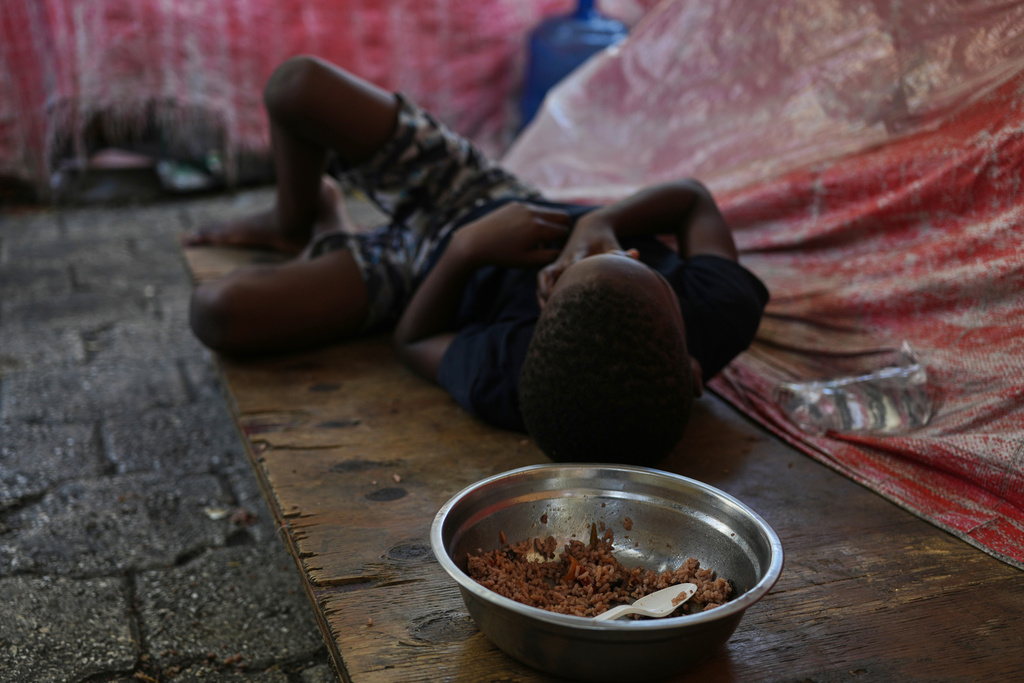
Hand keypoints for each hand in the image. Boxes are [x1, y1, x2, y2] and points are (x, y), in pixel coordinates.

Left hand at [452, 202, 569, 268]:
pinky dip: (536, 219)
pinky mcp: (515, 204)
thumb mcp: (528, 261)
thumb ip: (549, 256)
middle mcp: (533, 213)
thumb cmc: (502, 255)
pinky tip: (524, 232)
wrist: (475, 242)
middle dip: (563, 228)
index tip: (561, 249)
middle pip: (562, 216)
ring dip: (549, 223)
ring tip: (538, 239)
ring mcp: (524, 206)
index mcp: (538, 228)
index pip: (564, 231)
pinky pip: (533, 209)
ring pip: (548, 212)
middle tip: (557, 241)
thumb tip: (563, 251)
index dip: (565, 242)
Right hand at [537, 211, 621, 305]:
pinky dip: (543, 294)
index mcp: (579, 251)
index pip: (571, 262)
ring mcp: (558, 264)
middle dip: (549, 290)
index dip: (568, 273)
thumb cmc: (603, 239)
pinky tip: (548, 311)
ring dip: (542, 294)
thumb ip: (621, 252)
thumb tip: (635, 254)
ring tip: (547, 314)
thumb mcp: (612, 243)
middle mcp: (565, 258)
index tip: (566, 291)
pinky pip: (544, 282)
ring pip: (543, 279)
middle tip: (553, 309)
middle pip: (550, 273)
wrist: (590, 227)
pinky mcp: (556, 269)